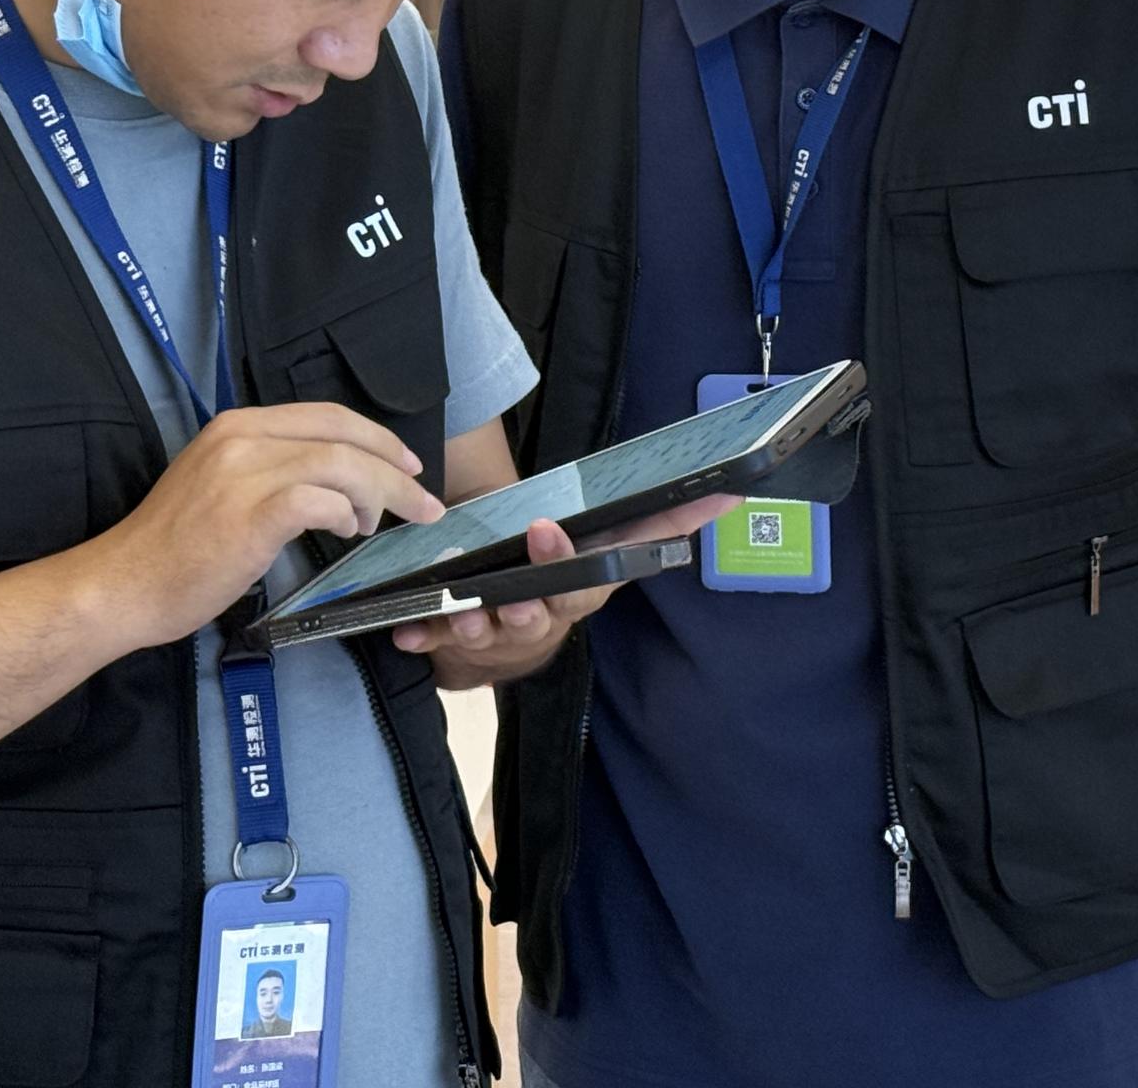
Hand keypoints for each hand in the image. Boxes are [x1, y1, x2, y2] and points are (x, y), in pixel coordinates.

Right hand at [74, 402, 445, 651]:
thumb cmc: (174, 547)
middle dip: (394, 466)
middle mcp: (243, 437)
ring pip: (342, 465)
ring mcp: (246, 473)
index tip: (405, 464)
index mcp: (238, 424)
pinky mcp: (251, 514)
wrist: (124, 585)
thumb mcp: (219, 483)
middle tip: (421, 499)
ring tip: (376, 526)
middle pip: (344, 435)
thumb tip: (332, 481)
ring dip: (379, 496)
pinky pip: (322, 501)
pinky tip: (345, 533)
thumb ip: (268, 467)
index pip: (326, 415)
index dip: (375, 437)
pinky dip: (345, 515)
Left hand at [389, 493, 736, 689]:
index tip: (547, 530)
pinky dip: (423, 637)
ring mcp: (503, 634)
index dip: (571, 558)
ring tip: (457, 610)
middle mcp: (548, 614)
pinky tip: (406, 633)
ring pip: (492, 631)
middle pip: (544, 610)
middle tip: (519, 574)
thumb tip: (731, 493)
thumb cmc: (560, 570)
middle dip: (530, 594)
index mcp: (585, 586)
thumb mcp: (605, 538)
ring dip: (475, 621)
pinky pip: (439, 643)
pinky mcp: (460, 644)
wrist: (510, 624)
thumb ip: (661, 518)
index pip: (594, 575)